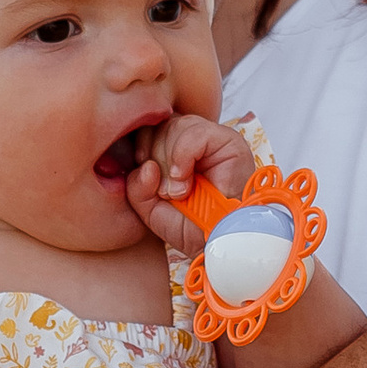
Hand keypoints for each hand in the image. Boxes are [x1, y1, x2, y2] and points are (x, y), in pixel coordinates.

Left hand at [127, 111, 255, 258]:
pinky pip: (194, 133)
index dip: (142, 150)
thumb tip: (146, 166)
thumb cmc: (192, 228)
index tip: (148, 178)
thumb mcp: (152, 210)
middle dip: (155, 159)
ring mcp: (213, 139)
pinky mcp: (229, 141)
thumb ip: (137, 188)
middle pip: (160, 125)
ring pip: (175, 126)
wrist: (219, 242)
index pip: (149, 128)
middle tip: (166, 192)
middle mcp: (194, 140)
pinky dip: (183, 157)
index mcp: (174, 149)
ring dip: (169, 162)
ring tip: (179, 191)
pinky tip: (185, 180)